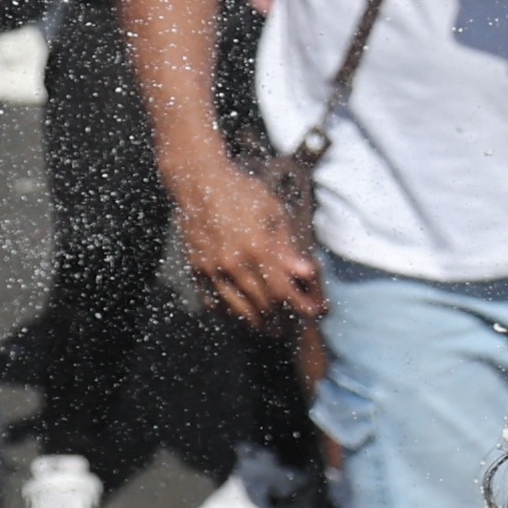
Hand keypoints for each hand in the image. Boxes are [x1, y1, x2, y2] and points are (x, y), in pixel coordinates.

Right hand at [162, 154, 324, 332]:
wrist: (198, 183)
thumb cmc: (241, 193)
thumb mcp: (273, 213)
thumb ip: (288, 248)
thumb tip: (306, 274)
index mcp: (256, 249)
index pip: (282, 293)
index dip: (298, 307)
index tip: (311, 312)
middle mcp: (232, 264)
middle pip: (262, 307)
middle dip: (282, 319)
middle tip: (294, 322)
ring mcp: (211, 270)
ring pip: (238, 311)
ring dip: (259, 321)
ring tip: (273, 324)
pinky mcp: (196, 271)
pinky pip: (214, 304)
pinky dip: (231, 313)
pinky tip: (244, 312)